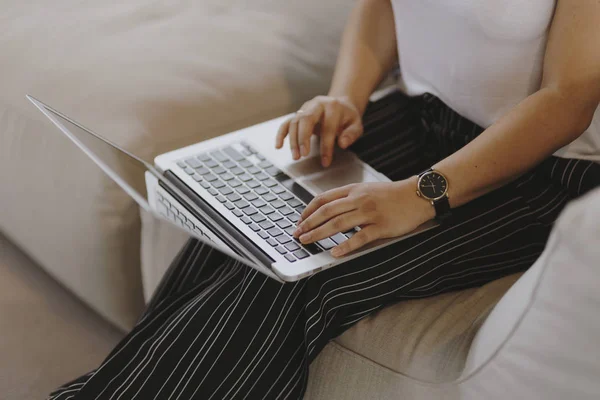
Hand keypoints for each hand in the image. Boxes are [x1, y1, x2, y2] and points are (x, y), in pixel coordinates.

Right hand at [275, 95, 362, 166]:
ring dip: (293, 140)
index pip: (328, 127)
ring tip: (296, 156)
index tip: (325, 162)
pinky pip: (286, 122)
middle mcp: (317, 104)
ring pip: (294, 122)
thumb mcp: (356, 124)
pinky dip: (281, 134)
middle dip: (303, 138)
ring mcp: (305, 108)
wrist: (341, 104)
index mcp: (333, 106)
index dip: (326, 146)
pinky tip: (278, 146)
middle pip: (306, 119)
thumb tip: (343, 144)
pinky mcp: (298, 114)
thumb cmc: (347, 117)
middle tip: (303, 155)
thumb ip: (351, 134)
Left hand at [292, 178, 435, 256]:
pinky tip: (335, 252)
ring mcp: (369, 213)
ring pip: (338, 224)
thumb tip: (329, 210)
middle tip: (297, 234)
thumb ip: (349, 197)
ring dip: (319, 233)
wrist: (418, 194)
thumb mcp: (367, 189)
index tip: (299, 220)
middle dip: (308, 223)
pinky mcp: (381, 226)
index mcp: (353, 190)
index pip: (324, 198)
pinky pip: (360, 237)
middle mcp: (358, 199)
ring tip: (307, 241)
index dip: (308, 210)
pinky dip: (345, 245)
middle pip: (326, 211)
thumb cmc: (393, 194)